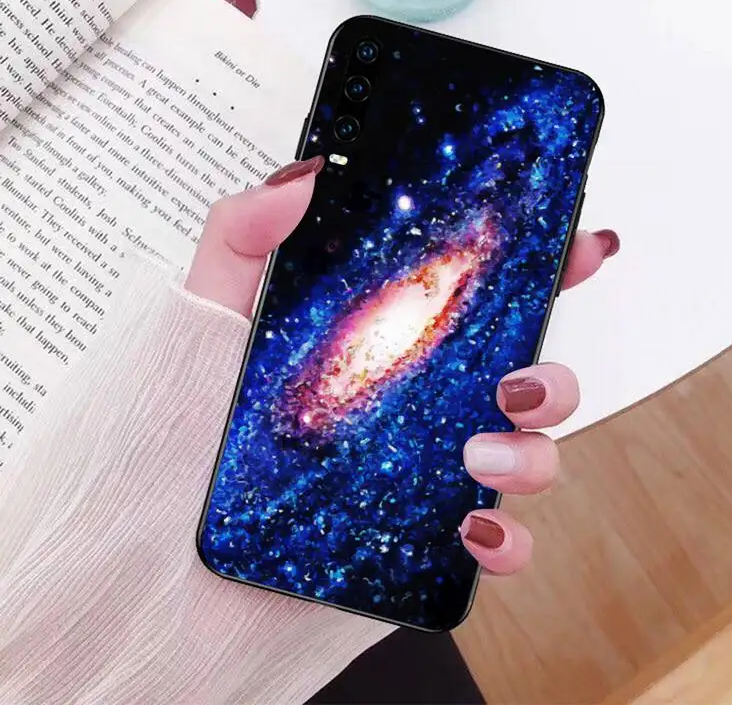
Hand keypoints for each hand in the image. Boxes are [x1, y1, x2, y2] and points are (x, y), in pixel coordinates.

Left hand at [186, 158, 618, 580]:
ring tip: (477, 452)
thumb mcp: (207, 318)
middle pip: (527, 376)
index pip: (480, 301)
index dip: (540, 268)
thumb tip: (308, 173)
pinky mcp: (423, 547)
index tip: (574, 243)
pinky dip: (509, 538)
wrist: (155, 562)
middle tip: (516, 377)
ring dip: (535, 452)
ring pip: (531, 456)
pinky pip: (501, 544)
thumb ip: (244, 234)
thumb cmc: (175, 438)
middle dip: (553, 372)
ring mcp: (427, 477)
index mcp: (386, 348)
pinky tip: (470, 526)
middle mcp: (418, 408)